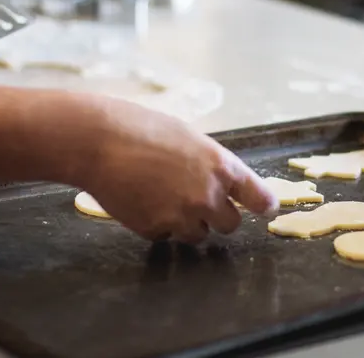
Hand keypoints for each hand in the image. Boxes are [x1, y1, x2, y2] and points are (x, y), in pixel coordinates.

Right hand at [75, 98, 277, 243]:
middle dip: (217, 216)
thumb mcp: (188, 137)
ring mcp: (182, 216)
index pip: (259, 198)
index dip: (264, 205)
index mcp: (222, 166)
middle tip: (197, 202)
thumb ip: (209, 163)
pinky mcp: (155, 230)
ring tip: (163, 198)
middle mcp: (208, 196)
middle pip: (230, 225)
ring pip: (198, 235)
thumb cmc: (141, 127)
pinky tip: (142, 202)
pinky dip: (158, 226)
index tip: (265, 208)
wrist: (97, 141)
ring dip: (188, 224)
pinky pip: (166, 236)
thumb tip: (218, 181)